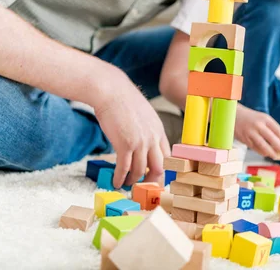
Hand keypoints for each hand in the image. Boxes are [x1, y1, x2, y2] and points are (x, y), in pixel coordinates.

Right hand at [92, 69, 169, 188]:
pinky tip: (115, 182)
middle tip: (143, 188)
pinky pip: (124, 168)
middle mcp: (153, 138)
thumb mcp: (145, 115)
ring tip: (126, 185)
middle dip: (152, 181)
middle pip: (159, 168)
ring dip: (133, 181)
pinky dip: (120, 178)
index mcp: (159, 131)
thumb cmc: (124, 102)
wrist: (111, 91)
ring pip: (140, 171)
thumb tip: (145, 145)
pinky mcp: (125, 144)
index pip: (168, 157)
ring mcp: (140, 142)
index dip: (163, 170)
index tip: (156, 178)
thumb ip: (148, 130)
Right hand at [234, 105, 279, 157]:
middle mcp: (258, 125)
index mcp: (265, 119)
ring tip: (275, 155)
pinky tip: (266, 154)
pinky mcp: (244, 139)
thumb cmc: (252, 118)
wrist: (234, 115)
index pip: (278, 130)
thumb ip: (271, 129)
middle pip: (271, 138)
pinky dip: (261, 152)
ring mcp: (251, 132)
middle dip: (279, 146)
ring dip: (270, 152)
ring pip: (263, 145)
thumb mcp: (262, 119)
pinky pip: (255, 148)